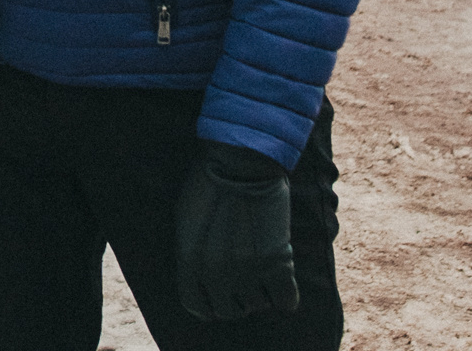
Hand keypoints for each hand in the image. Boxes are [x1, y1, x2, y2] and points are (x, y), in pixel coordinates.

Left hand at [175, 140, 298, 321]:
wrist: (242, 161)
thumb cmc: (210, 184)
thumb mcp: (186, 219)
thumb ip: (190, 254)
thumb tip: (200, 279)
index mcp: (188, 260)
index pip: (195, 305)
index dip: (209, 303)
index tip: (220, 294)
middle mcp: (215, 271)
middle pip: (229, 311)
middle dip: (237, 297)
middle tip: (245, 276)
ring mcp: (246, 270)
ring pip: (258, 305)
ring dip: (261, 291)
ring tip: (262, 266)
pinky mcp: (277, 264)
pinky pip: (285, 301)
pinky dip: (286, 295)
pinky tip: (282, 278)